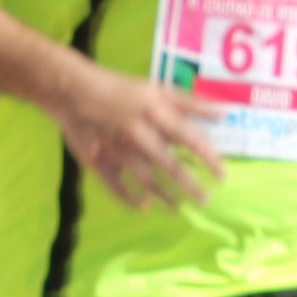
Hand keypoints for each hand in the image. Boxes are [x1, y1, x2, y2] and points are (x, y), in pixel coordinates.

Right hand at [57, 67, 224, 209]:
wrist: (71, 89)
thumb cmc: (119, 88)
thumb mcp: (157, 89)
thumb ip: (191, 102)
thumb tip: (224, 113)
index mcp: (154, 112)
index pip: (189, 139)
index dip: (208, 158)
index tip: (222, 175)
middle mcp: (138, 133)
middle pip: (169, 165)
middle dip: (189, 186)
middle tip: (205, 200)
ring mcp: (117, 149)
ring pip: (145, 180)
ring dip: (164, 196)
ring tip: (178, 208)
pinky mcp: (97, 160)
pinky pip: (116, 186)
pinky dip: (129, 199)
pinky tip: (142, 206)